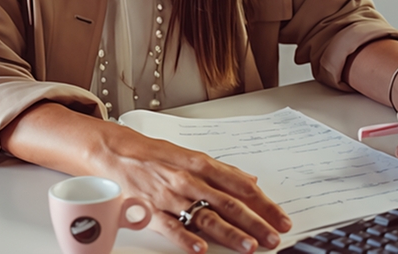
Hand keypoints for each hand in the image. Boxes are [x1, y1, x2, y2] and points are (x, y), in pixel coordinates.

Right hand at [97, 131, 291, 253]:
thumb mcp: (191, 156)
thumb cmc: (154, 155)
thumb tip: (250, 182)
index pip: (241, 187)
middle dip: (255, 222)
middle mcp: (189, 181)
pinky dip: (185, 238)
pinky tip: (201, 248)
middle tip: (273, 237)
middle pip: (229, 204)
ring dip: (229, 233)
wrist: (116, 152)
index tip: (281, 219)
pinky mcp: (151, 210)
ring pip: (205, 217)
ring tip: (249, 246)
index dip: (264, 204)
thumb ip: (222, 171)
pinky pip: (171, 226)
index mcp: (202, 165)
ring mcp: (170, 197)